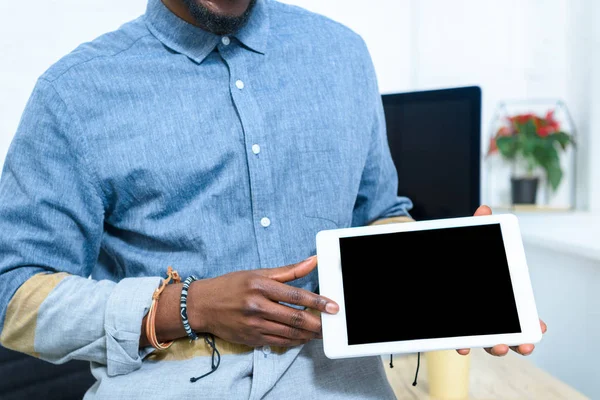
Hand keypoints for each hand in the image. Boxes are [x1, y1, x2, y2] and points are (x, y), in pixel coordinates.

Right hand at [187, 255, 338, 347]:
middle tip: (331, 324)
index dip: (318, 302)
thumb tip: (313, 261)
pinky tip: (303, 337)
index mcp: (260, 286)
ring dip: (308, 334)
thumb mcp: (258, 273)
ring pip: (289, 333)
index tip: (333, 306)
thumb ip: (289, 270)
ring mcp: (254, 325)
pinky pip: (278, 342)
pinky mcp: (251, 338)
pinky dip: (294, 341)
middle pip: (295, 317)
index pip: (296, 295)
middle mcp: (257, 306)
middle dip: (317, 323)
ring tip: (321, 331)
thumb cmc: (231, 286)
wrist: (203, 305)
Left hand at [455, 205, 547, 356]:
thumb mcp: (467, 241)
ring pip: (482, 341)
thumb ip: (477, 227)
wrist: (427, 257)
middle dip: (515, 342)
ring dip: (490, 346)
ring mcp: (467, 321)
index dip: (531, 324)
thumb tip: (484, 210)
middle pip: (504, 334)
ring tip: (495, 346)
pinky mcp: (449, 325)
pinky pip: (456, 339)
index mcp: (498, 296)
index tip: (538, 328)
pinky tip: (460, 345)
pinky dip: (460, 344)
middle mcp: (485, 313)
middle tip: (521, 346)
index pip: (520, 314)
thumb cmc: (457, 254)